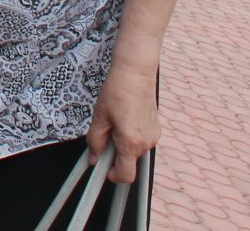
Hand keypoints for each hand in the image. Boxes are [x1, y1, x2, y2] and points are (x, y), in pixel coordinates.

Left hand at [86, 63, 158, 183]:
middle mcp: (146, 143)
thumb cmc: (117, 91)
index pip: (125, 175)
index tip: (103, 167)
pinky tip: (125, 118)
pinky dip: (131, 136)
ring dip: (123, 144)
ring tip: (115, 121)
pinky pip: (141, 141)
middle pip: (128, 162)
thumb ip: (95, 142)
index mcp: (131, 142)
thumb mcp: (99, 117)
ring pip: (134, 151)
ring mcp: (153, 136)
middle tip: (105, 132)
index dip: (112, 175)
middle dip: (115, 154)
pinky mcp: (155, 129)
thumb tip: (94, 158)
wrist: (136, 73)